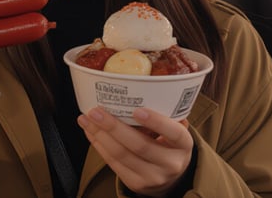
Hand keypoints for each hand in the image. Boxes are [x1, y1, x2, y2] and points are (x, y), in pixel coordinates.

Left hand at [77, 107, 193, 195]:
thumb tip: (138, 87)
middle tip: (96, 111)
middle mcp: (171, 164)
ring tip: (87, 119)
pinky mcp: (136, 183)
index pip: (174, 133)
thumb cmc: (169, 145)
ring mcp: (153, 177)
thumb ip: (164, 115)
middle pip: (140, 145)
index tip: (137, 110)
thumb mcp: (174, 131)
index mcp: (184, 145)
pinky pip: (113, 164)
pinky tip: (91, 132)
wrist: (170, 178)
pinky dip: (99, 146)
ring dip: (100, 135)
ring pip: (122, 155)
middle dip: (114, 127)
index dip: (156, 121)